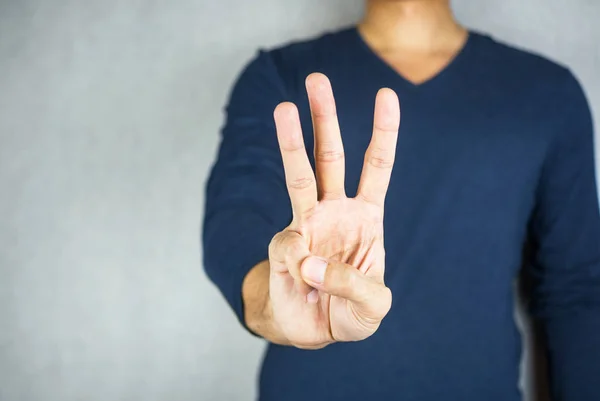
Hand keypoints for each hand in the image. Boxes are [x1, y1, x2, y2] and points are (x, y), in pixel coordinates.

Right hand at [267, 73, 399, 348]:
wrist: (312, 330)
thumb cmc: (348, 313)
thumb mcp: (373, 307)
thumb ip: (354, 286)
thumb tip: (307, 259)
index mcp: (366, 217)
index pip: (376, 167)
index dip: (382, 132)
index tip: (386, 94)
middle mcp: (334, 211)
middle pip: (331, 156)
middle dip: (326, 118)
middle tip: (316, 79)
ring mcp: (306, 224)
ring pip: (298, 175)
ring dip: (291, 141)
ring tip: (282, 108)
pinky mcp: (284, 246)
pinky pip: (287, 246)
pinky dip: (296, 266)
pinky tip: (302, 283)